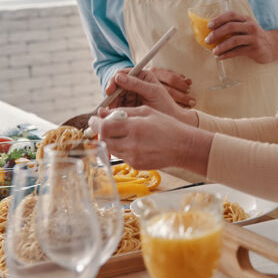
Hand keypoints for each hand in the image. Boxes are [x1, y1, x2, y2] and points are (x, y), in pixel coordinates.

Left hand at [89, 106, 211, 174]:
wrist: (183, 146)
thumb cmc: (167, 125)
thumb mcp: (146, 111)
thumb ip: (123, 111)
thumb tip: (103, 112)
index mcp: (134, 127)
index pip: (104, 128)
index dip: (95, 123)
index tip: (94, 119)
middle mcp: (132, 144)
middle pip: (104, 140)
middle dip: (102, 132)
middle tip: (106, 125)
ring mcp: (133, 157)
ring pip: (111, 148)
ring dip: (112, 139)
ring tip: (124, 132)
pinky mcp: (136, 165)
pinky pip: (121, 155)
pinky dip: (122, 147)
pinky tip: (134, 142)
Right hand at [104, 69, 196, 124]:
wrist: (172, 120)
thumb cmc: (166, 104)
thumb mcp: (152, 92)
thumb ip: (136, 84)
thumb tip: (118, 76)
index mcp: (142, 75)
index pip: (123, 73)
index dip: (114, 80)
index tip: (110, 90)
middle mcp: (135, 83)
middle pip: (117, 85)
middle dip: (111, 94)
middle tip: (107, 105)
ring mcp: (131, 95)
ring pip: (115, 96)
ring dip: (111, 103)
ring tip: (110, 112)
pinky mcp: (129, 106)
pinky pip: (117, 106)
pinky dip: (114, 110)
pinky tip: (113, 115)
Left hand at [206, 10, 276, 63]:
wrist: (272, 46)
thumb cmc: (253, 36)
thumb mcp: (246, 27)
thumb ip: (233, 27)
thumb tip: (212, 32)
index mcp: (246, 19)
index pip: (231, 15)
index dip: (219, 19)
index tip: (209, 26)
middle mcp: (250, 26)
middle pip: (231, 27)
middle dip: (217, 33)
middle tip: (208, 40)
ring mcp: (253, 38)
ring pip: (234, 40)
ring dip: (221, 46)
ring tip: (213, 51)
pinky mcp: (254, 49)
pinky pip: (237, 52)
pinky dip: (226, 55)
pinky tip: (220, 57)